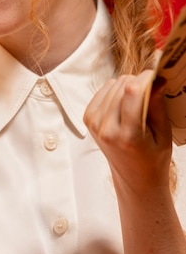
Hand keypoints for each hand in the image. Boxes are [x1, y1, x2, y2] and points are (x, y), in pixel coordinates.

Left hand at [83, 70, 172, 195]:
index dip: (145, 78)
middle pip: (122, 86)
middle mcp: (106, 129)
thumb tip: (156, 79)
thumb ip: (157, 105)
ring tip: (138, 104)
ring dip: (127, 87)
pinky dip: (115, 91)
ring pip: (112, 85)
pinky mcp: (88, 118)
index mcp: (128, 136)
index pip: (132, 93)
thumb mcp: (164, 134)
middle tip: (150, 93)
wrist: (134, 179)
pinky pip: (103, 90)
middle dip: (139, 83)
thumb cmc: (153, 158)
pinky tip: (124, 104)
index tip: (156, 75)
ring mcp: (94, 123)